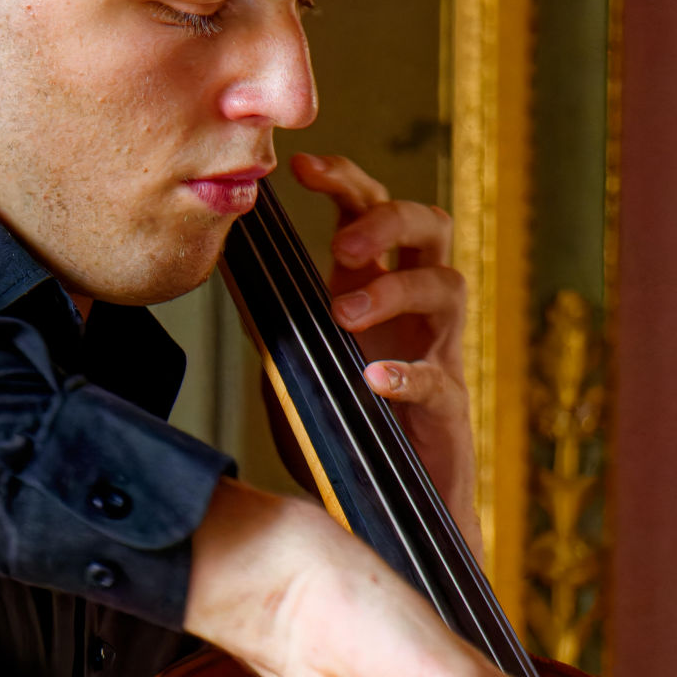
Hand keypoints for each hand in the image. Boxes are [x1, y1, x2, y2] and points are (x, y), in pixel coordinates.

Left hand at [291, 152, 480, 561]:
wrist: (390, 509)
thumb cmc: (347, 430)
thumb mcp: (296, 365)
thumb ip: (274, 324)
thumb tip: (228, 277)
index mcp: (376, 290)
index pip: (373, 212)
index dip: (346, 182)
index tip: (303, 167)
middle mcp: (415, 312)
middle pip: (431, 227)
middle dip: (388, 220)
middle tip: (342, 244)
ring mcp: (438, 356)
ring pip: (447, 287)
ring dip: (393, 291)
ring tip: (344, 315)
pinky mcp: (448, 410)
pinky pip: (439, 380)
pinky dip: (405, 376)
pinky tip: (373, 380)